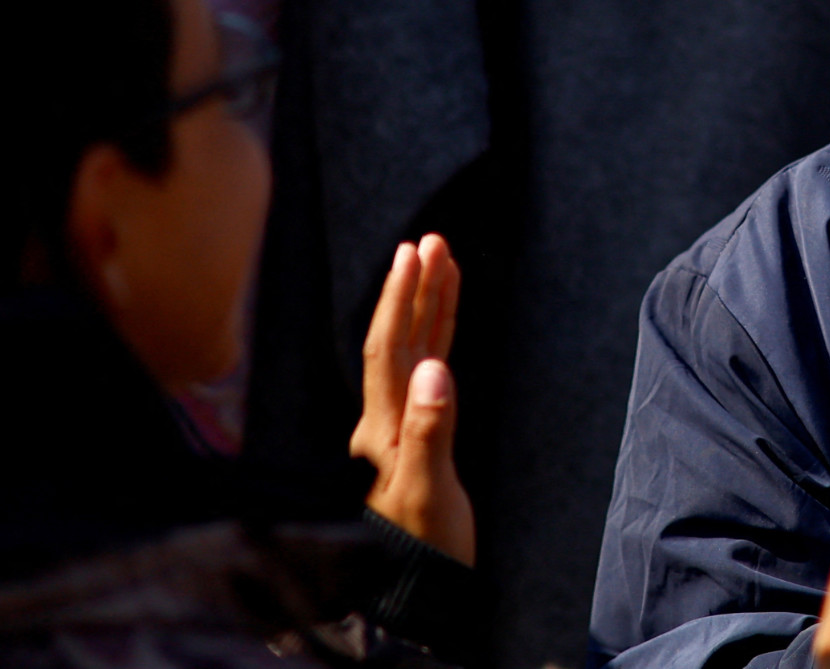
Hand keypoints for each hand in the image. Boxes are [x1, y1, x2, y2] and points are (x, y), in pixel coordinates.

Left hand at [350, 233, 474, 565]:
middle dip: (415, 289)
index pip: (387, 349)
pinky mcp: (422, 434)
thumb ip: (432, 430)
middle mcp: (386, 420)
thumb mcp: (430, 493)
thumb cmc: (425, 547)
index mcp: (382, 428)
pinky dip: (440, 336)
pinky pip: (430, 371)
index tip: (415, 255)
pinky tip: (446, 314)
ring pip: (415, 349)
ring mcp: (401, 426)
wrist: (421, 588)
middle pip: (398, 339)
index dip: (400, 300)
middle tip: (431, 242)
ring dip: (428, 304)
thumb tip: (437, 368)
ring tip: (441, 258)